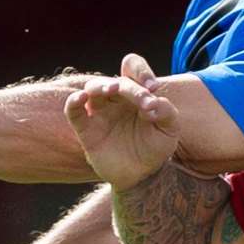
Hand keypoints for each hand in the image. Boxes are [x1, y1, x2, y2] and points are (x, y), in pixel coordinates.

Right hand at [65, 53, 182, 190]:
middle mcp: (116, 99)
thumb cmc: (155, 147)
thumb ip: (167, 112)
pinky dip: (74, 102)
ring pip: (93, 88)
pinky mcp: (86, 129)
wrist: (142, 175)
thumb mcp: (169, 130)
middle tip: (145, 102)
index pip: (133, 68)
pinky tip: (81, 97)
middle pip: (117, 81)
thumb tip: (153, 103)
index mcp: (136, 93)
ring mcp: (100, 112)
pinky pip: (73, 110)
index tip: (153, 87)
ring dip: (102, 86)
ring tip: (114, 90)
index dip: (141, 71)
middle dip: (131, 88)